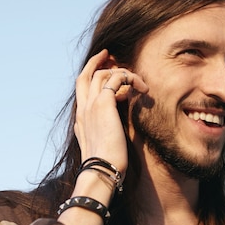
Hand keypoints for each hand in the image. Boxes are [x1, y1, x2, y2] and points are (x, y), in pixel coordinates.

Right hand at [73, 49, 147, 176]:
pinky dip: (131, 78)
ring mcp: (91, 105)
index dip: (92, 78)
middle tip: (109, 54)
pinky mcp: (103, 103)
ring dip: (122, 72)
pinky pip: (117, 77)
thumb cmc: (106, 165)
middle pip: (84, 76)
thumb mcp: (103, 149)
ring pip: (101, 73)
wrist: (101, 170)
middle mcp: (83, 109)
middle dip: (95, 62)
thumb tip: (112, 132)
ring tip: (139, 83)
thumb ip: (104, 136)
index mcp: (81, 120)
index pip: (82, 91)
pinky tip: (143, 90)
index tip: (107, 73)